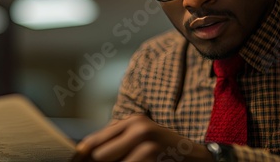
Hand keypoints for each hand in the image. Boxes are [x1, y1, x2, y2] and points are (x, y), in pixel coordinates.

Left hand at [71, 114, 212, 161]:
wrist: (198, 156)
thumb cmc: (165, 149)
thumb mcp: (140, 137)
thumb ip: (116, 142)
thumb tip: (83, 153)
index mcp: (131, 121)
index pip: (93, 141)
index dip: (80, 157)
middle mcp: (137, 128)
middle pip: (98, 156)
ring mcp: (146, 143)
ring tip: (127, 161)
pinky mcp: (151, 155)